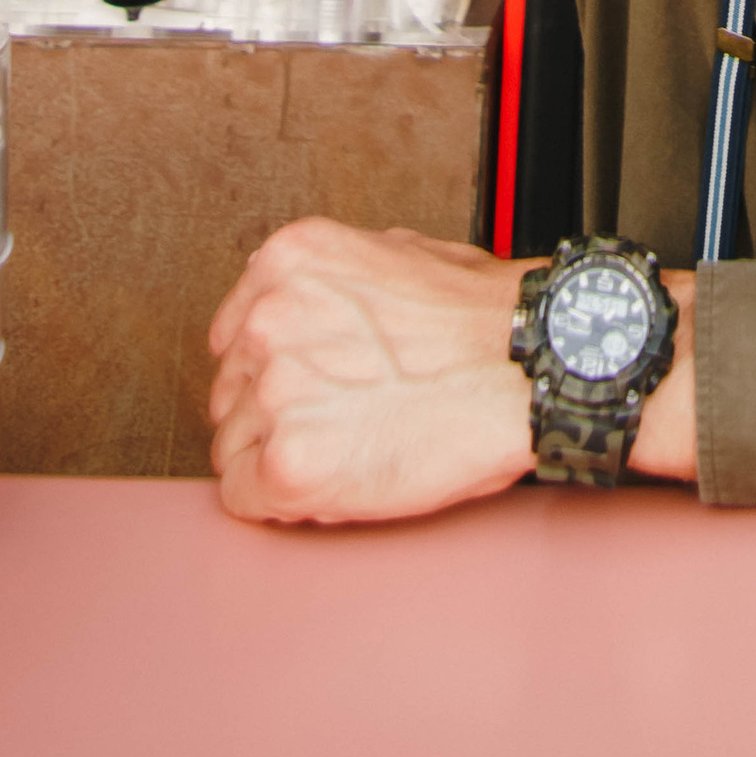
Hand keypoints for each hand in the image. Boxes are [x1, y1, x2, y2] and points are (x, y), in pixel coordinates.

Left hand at [206, 225, 533, 525]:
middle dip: (273, 414)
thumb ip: (327, 279)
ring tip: (347, 449)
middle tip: (334, 422)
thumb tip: (301, 302)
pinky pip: (243, 497)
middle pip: (231, 392)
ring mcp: (275, 391)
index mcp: (289, 261)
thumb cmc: (479, 317)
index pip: (234, 335)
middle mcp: (270, 319)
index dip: (271, 371)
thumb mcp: (392, 254)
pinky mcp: (287, 463)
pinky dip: (280, 502)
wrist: (524, 368)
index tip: (302, 387)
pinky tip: (333, 481)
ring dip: (279, 456)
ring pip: (234, 446)